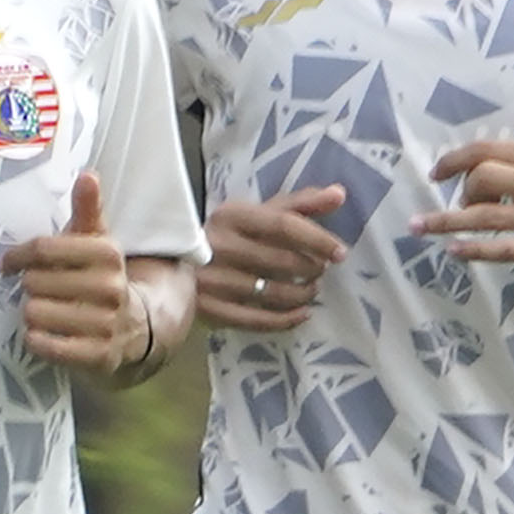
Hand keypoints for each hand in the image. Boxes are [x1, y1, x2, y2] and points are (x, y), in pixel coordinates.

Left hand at [0, 172, 141, 370]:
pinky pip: (47, 345)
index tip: (7, 263)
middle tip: (38, 290)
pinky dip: (37, 340)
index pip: (43, 249)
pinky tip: (42, 334)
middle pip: (35, 282)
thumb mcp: (97, 242)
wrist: (135, 327)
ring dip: (33, 314)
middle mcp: (111, 288)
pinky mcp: (99, 356)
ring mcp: (107, 324)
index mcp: (108, 254)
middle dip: (31, 287)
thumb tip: (88, 175)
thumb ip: (89, 209)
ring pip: (36, 313)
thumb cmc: (101, 278)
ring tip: (44, 311)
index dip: (17, 256)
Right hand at [197, 183, 350, 332]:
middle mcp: (220, 246)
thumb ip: (299, 204)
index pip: (284, 226)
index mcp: (232, 216)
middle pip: (282, 261)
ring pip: (273, 293)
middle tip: (320, 270)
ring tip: (311, 289)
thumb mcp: (257, 213)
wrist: (172, 262)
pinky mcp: (211, 310)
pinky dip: (287, 320)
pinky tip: (303, 314)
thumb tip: (340, 193)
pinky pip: (258, 320)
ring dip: (303, 294)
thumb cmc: (226, 234)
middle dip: (311, 268)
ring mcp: (213, 281)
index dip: (318, 239)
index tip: (341, 252)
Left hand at [410, 137, 513, 278]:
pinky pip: (504, 249)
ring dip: (445, 222)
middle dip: (459, 192)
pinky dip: (473, 250)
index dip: (456, 158)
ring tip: (418, 228)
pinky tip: (454, 251)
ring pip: (484, 216)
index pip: (490, 149)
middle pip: (482, 178)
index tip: (437, 170)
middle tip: (452, 205)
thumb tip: (503, 169)